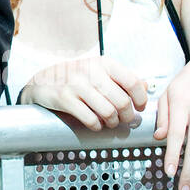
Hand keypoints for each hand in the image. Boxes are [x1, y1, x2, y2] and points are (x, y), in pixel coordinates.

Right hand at [21, 55, 147, 130]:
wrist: (42, 81)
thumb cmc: (75, 77)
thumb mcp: (100, 72)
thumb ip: (122, 79)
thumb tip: (146, 87)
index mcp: (103, 63)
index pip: (132, 82)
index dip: (140, 99)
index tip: (139, 107)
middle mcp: (91, 71)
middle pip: (122, 101)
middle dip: (127, 116)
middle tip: (125, 120)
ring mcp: (76, 85)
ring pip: (108, 112)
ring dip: (112, 123)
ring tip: (110, 122)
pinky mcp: (65, 98)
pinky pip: (91, 119)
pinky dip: (97, 126)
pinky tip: (95, 124)